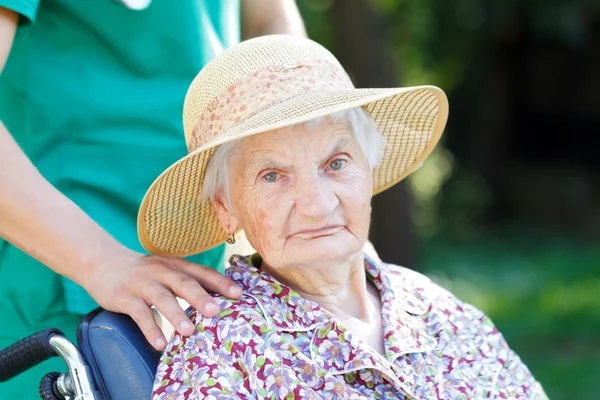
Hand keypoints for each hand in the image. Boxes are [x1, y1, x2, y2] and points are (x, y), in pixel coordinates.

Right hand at [82, 249, 241, 349]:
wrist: (104, 264)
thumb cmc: (145, 273)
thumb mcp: (168, 271)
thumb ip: (188, 282)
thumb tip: (219, 301)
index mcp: (176, 264)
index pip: (201, 272)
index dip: (220, 282)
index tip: (238, 294)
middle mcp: (161, 271)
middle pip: (183, 283)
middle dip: (200, 297)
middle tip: (216, 311)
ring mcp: (142, 283)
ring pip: (161, 298)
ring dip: (176, 315)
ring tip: (189, 332)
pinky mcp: (125, 297)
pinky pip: (139, 314)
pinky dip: (150, 329)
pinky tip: (160, 343)